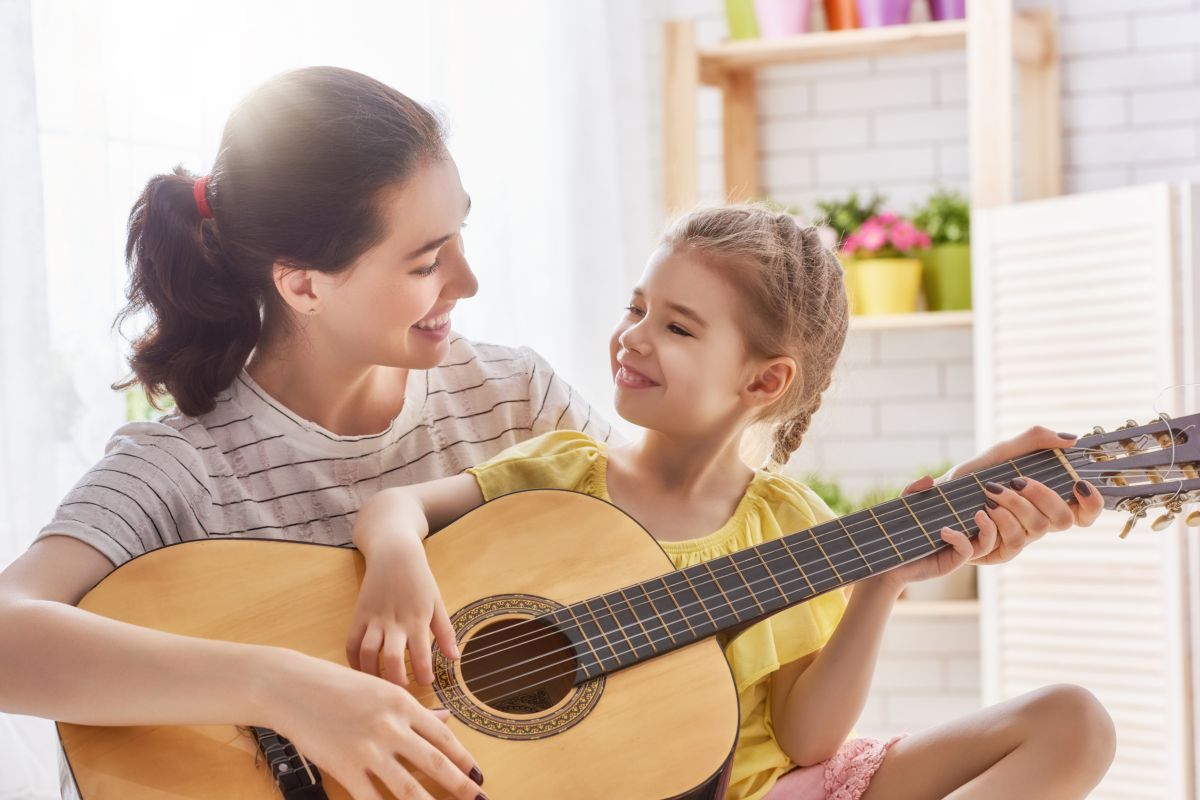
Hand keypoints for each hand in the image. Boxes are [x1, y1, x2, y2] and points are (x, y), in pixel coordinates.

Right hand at [268, 651, 484, 799]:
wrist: (293, 687)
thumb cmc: (337, 685)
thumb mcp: (382, 688)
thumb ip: (415, 708)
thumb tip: (446, 719)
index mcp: (402, 704)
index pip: (443, 737)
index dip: (464, 759)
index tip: (479, 775)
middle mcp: (390, 726)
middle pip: (434, 763)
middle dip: (460, 786)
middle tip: (479, 799)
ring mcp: (367, 749)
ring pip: (408, 788)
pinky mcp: (344, 767)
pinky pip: (371, 799)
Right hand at [346, 536, 459, 686]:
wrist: (394, 555)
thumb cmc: (420, 580)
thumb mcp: (437, 603)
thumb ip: (445, 632)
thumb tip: (455, 658)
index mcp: (417, 620)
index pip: (421, 654)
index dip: (424, 674)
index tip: (427, 683)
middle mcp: (394, 622)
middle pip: (392, 658)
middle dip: (396, 680)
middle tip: (402, 692)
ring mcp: (373, 619)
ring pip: (368, 652)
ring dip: (372, 674)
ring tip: (380, 686)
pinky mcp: (359, 615)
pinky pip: (352, 643)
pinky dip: (353, 660)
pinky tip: (361, 671)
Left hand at [860, 473, 998, 593]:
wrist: (886, 561)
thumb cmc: (897, 533)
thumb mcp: (905, 507)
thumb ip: (914, 491)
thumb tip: (929, 478)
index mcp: (959, 519)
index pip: (987, 511)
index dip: (997, 501)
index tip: (993, 485)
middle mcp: (964, 535)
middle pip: (999, 528)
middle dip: (1004, 514)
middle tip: (995, 498)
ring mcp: (959, 550)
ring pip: (988, 542)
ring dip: (989, 528)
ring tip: (979, 514)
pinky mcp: (952, 563)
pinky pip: (967, 551)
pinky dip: (960, 539)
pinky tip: (945, 531)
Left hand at [940, 426, 1103, 564]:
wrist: (933, 500)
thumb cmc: (970, 477)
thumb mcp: (1000, 453)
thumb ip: (1034, 440)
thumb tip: (1072, 439)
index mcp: (1044, 503)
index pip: (1083, 513)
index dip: (1092, 504)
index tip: (1080, 485)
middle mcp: (1035, 524)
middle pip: (1062, 521)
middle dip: (1043, 496)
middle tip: (1016, 480)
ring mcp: (1016, 541)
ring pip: (1034, 532)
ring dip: (1013, 507)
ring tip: (989, 492)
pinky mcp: (995, 554)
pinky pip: (1008, 545)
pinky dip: (994, 525)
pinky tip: (980, 511)